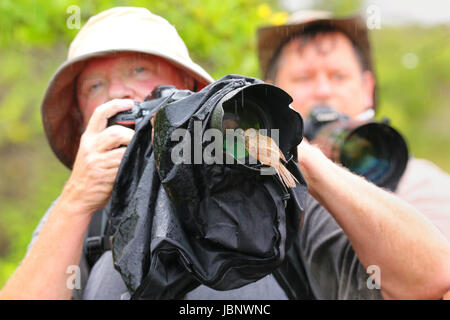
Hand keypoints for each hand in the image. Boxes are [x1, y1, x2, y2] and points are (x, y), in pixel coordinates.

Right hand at [61, 99, 134, 214]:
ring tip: (136, 154)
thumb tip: (134, 128)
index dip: (116, 105)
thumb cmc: (91, 173)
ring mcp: (96, 161)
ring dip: (133, 152)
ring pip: (122, 151)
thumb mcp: (92, 151)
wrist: (77, 197)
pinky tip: (133, 167)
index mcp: (88, 137)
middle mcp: (90, 146)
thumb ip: (106, 140)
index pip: (100, 114)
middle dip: (131, 135)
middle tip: (138, 140)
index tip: (130, 102)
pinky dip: (132, 165)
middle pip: (115, 132)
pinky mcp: (104, 175)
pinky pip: (123, 166)